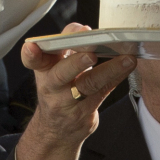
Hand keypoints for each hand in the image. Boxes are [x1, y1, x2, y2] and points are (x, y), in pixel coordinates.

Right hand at [15, 23, 134, 159]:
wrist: (56, 129)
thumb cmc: (58, 89)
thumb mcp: (53, 67)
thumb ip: (65, 45)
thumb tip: (84, 29)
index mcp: (43, 70)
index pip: (33, 60)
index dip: (31, 54)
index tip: (33, 46)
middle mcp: (52, 87)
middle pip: (61, 74)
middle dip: (76, 63)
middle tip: (90, 54)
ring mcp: (68, 103)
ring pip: (88, 85)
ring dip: (109, 70)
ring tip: (126, 59)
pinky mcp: (85, 113)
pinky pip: (104, 92)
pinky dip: (118, 77)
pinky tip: (129, 67)